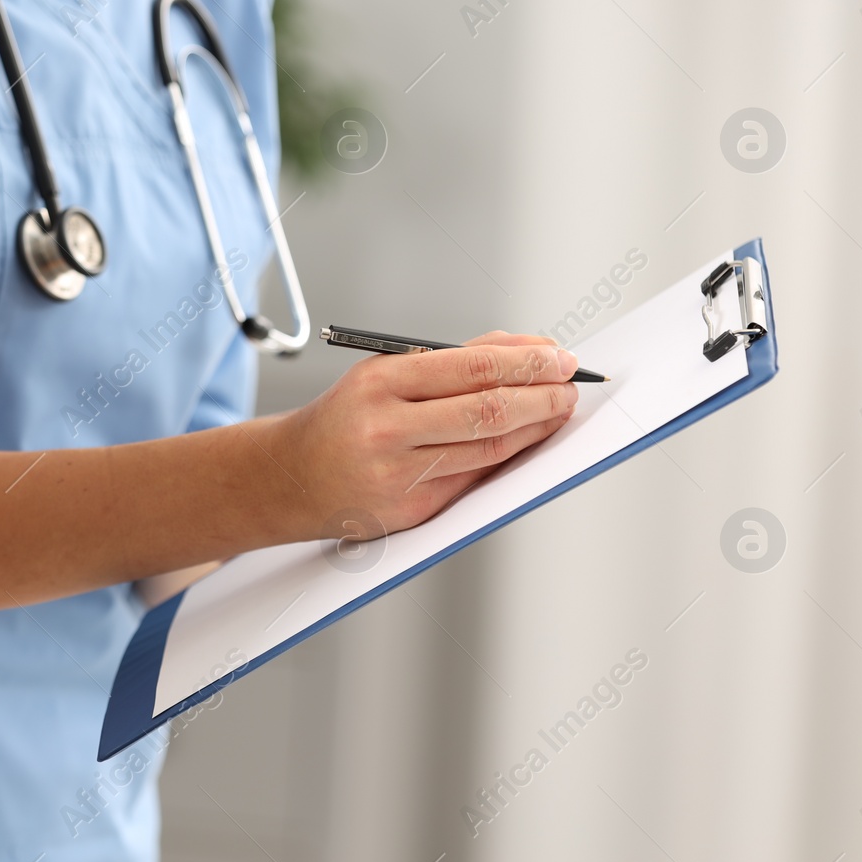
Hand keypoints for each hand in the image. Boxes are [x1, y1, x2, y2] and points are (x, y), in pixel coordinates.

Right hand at [264, 332, 578, 541]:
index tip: (561, 357)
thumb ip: (449, 361)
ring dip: (536, 428)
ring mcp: (397, 476)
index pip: (470, 368)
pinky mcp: (409, 511)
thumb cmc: (345, 417)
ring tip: (559, 409)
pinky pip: (473, 480)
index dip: (525, 363)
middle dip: (541, 395)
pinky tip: (526, 441)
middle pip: (487, 411)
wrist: (291, 477)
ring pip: (488, 449)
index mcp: (378, 383)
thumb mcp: (381, 372)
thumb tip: (524, 350)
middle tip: (571, 383)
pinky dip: (508, 457)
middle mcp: (386, 430)